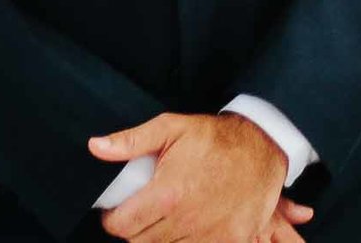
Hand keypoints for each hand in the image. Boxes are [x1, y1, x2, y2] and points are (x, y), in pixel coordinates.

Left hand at [92, 112, 308, 242]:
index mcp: (168, 195)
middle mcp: (187, 220)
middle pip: (139, 242)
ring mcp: (210, 235)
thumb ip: (131, 140)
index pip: (120, 226)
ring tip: (171, 214)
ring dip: (162, 236)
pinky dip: (187, 240)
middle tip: (148, 208)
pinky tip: (190, 224)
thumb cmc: (217, 138)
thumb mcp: (173, 128)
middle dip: (137, 227)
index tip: (120, 209)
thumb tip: (95, 147)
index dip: (114, 217)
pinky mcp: (230, 241)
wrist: (265, 146)